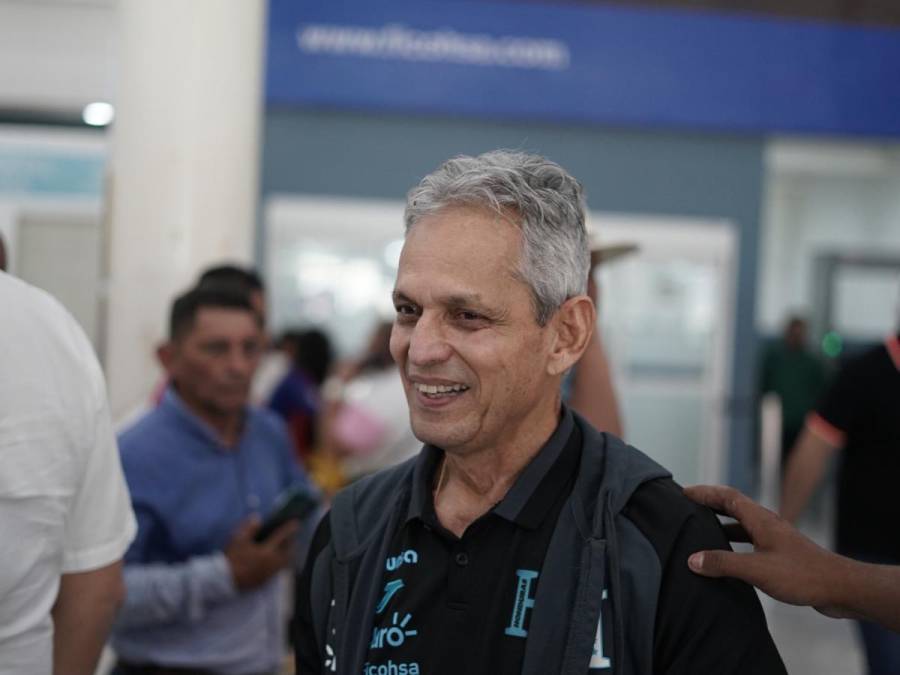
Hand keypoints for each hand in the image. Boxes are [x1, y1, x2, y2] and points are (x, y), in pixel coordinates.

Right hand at [224, 516, 299, 590]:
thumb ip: (249, 528)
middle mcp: (273, 562)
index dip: (289, 528)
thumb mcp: (238, 540)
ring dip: (289, 552)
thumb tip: (257, 518)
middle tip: (292, 535)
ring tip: (288, 547)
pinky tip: (278, 560)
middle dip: (292, 542)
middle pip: (288, 550)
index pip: (282, 537)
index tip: (296, 522)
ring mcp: (271, 572)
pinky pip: (280, 569)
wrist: (226, 581)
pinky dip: (282, 562)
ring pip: (285, 561)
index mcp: (267, 551)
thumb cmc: (233, 559)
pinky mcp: (267, 580)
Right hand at [683, 485, 853, 618]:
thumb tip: (692, 559)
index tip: (684, 492)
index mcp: (760, 519)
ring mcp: (775, 539)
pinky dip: (735, 542)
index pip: (727, 497)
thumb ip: (723, 563)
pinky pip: (750, 541)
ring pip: (742, 525)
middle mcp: (767, 524)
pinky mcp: (781, 554)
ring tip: (701, 530)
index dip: (705, 492)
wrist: (840, 587)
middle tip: (688, 507)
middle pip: (734, 506)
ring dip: (722, 524)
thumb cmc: (802, 574)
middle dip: (710, 504)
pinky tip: (728, 556)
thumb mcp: (756, 569)